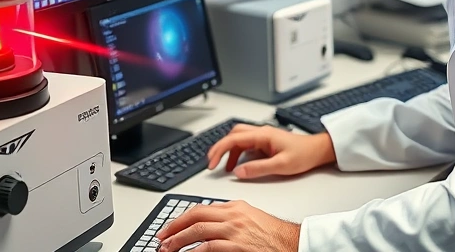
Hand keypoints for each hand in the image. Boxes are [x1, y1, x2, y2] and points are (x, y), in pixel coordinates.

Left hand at [156, 200, 298, 251]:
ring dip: (178, 241)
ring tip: (168, 249)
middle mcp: (233, 216)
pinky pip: (208, 248)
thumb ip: (230, 217)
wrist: (292, 242)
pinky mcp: (237, 247)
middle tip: (162, 238)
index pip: (200, 208)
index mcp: (235, 207)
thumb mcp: (250, 217)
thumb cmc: (274, 234)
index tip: (170, 227)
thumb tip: (208, 224)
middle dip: (174, 227)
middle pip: (196, 216)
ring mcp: (235, 231)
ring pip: (198, 231)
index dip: (181, 218)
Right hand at [206, 124, 335, 178]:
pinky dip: (238, 154)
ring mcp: (263, 137)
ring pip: (239, 139)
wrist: (318, 150)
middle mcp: (261, 133)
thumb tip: (238, 172)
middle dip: (220, 148)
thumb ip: (258, 169)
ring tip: (224, 168)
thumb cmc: (304, 154)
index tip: (212, 162)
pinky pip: (247, 145)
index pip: (233, 139)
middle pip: (233, 135)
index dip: (219, 150)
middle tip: (212, 162)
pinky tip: (238, 165)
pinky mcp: (266, 143)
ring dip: (229, 151)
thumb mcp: (280, 165)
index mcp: (263, 135)